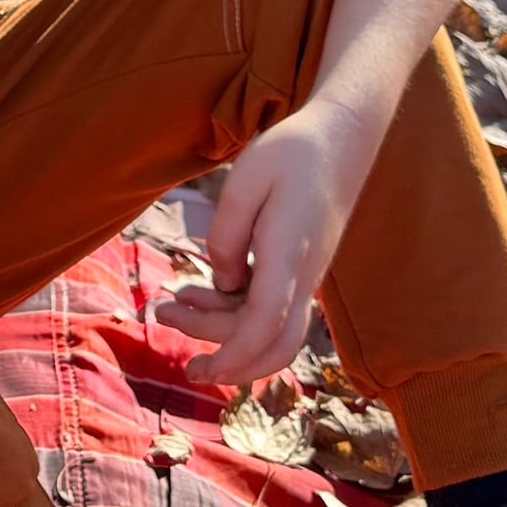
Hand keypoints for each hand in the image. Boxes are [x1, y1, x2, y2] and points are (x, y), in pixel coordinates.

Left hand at [161, 100, 372, 388]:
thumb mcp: (245, 180)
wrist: (342, 140)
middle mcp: (304, 277)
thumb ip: (227, 236)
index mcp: (289, 255)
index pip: (265, 326)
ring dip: (220, 331)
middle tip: (164, 322)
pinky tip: (201, 293)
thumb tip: (222, 284)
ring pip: (271, 333)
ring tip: (170, 306)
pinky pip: (271, 311)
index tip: (198, 366)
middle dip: (224, 359)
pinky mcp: (301, 272)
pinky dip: (234, 313)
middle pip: (273, 347)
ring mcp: (306, 278)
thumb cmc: (291, 152)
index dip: (232, 355)